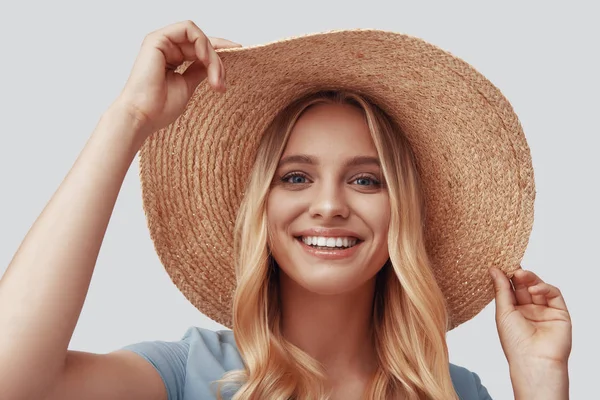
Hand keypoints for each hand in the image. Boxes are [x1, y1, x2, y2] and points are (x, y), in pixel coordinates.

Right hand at [113, 20, 240, 141]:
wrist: (143, 116)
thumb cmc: (160, 108)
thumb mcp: (188, 85)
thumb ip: (200, 70)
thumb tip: (215, 64)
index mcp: (172, 58)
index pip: (200, 47)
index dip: (220, 49)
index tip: (239, 52)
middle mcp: (166, 48)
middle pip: (202, 42)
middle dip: (218, 60)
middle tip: (221, 82)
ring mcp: (161, 42)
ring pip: (199, 37)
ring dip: (212, 55)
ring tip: (215, 78)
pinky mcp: (158, 39)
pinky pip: (189, 30)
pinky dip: (203, 42)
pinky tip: (206, 59)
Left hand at [489, 267, 571, 365]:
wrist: (534, 360)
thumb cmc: (515, 341)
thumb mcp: (503, 311)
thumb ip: (501, 289)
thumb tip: (494, 269)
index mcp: (513, 311)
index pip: (511, 288)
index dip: (506, 276)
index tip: (499, 263)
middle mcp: (529, 310)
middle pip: (524, 285)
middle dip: (517, 274)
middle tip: (511, 266)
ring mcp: (544, 311)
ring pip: (538, 287)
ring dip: (530, 278)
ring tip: (520, 274)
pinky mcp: (559, 312)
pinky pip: (553, 294)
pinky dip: (544, 287)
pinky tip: (533, 289)